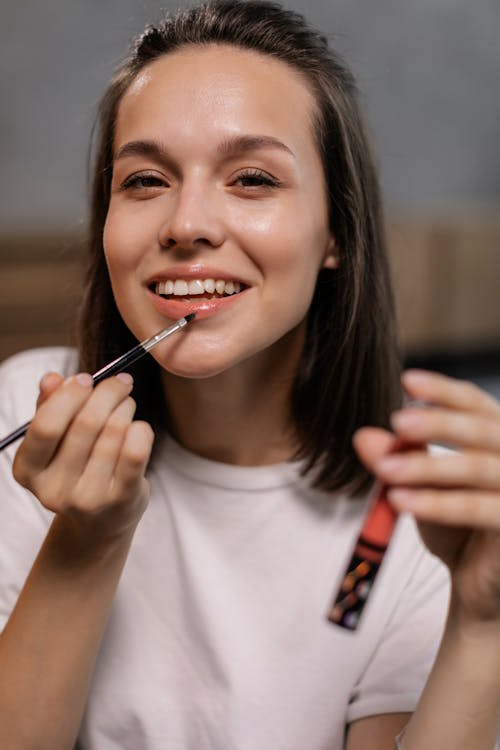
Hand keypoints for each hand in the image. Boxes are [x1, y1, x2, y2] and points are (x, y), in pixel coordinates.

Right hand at [12, 370, 153, 542]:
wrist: (100, 521)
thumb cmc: (76, 467)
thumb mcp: (56, 442)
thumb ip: (50, 407)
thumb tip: (52, 378)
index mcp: (28, 470)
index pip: (46, 425)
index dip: (69, 395)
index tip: (86, 378)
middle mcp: (53, 490)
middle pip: (85, 424)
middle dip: (107, 393)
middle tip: (120, 383)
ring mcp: (88, 499)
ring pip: (114, 432)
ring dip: (125, 408)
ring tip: (127, 405)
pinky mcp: (121, 501)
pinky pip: (136, 452)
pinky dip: (141, 430)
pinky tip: (138, 427)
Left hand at [354, 369, 499, 622]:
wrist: (482, 587)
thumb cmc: (457, 528)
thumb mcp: (420, 489)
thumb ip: (397, 461)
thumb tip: (362, 436)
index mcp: (499, 437)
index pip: (476, 403)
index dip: (444, 391)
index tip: (406, 381)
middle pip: (483, 429)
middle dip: (438, 423)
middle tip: (396, 422)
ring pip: (479, 467)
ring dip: (428, 467)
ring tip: (385, 470)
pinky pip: (481, 509)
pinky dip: (438, 503)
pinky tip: (400, 500)